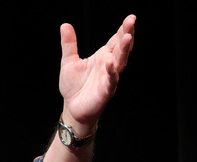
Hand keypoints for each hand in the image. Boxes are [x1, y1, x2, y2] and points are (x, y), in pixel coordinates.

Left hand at [59, 14, 135, 132]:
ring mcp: (109, 78)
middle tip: (131, 22)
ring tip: (127, 37)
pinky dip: (112, 72)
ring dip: (124, 50)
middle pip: (121, 48)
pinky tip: (111, 63)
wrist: (72, 108)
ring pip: (120, 62)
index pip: (115, 40)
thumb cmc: (74, 86)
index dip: (123, 29)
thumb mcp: (68, 61)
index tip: (130, 18)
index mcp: (103, 56)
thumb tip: (65, 25)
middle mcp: (109, 65)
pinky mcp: (105, 91)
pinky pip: (111, 80)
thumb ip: (69, 44)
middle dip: (127, 35)